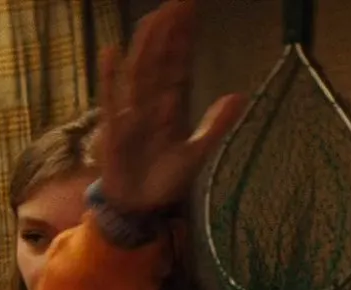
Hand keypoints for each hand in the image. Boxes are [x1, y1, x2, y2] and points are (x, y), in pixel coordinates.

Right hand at [96, 0, 245, 212]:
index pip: (180, 65)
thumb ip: (216, 124)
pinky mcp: (115, 128)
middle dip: (169, 32)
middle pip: (161, 61)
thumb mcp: (198, 153)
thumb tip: (240, 95)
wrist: (140, 208)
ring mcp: (132, 113)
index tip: (190, 12)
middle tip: (178, 2)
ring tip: (154, 18)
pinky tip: (111, 51)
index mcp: (173, 107)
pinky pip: (112, 98)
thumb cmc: (166, 182)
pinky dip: (110, 76)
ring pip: (141, 72)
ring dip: (147, 45)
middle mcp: (152, 104)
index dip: (185, 39)